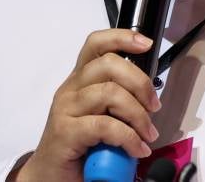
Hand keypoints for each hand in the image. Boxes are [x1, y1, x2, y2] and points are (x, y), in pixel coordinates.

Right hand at [14, 29, 161, 181]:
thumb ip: (119, 101)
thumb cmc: (80, 146)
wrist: (50, 176)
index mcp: (81, 80)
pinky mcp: (65, 132)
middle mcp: (71, 88)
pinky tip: (136, 149)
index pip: (96, 44)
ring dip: (138, 115)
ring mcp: (66, 109)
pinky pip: (105, 125)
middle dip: (140, 83)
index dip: (122, 38)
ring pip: (110, 93)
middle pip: (109, 64)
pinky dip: (128, 138)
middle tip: (153, 107)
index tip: (146, 44)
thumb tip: (150, 96)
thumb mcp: (102, 115)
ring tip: (146, 135)